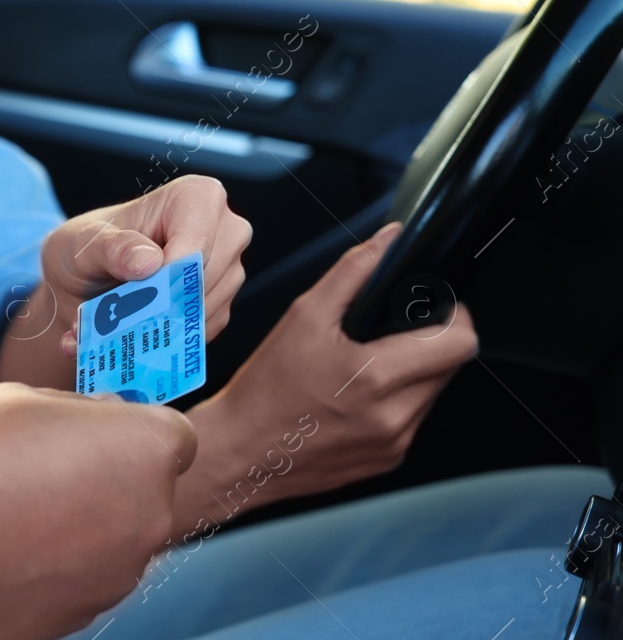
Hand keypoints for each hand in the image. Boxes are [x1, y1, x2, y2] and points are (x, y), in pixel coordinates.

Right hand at [0, 382, 195, 639]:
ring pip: (118, 534)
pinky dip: (64, 560)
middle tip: (50, 466)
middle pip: (147, 488)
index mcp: (147, 449)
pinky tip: (16, 545)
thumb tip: (93, 420)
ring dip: (87, 520)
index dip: (134, 430)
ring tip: (22, 508)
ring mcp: (124, 570)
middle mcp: (152, 514)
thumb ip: (74, 412)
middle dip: (110, 475)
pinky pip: (89, 571)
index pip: (174, 435)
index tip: (98, 429)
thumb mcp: (23, 399)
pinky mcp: (92, 610)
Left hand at [42, 174, 251, 340]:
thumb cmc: (86, 247)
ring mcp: (226, 272)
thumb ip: (113, 248)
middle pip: (205, 281)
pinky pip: (197, 334)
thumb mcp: (84, 243)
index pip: (198, 241)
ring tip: (109, 327)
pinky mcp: (218, 308)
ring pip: (204, 312)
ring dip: (153, 328)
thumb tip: (149, 262)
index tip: (139, 289)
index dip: (171, 272)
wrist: (81, 281)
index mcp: (197, 197)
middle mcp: (224, 232)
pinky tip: (127, 337)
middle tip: (115, 316)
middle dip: (159, 305)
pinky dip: (159, 343)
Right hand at [176, 222, 477, 522]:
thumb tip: (387, 242)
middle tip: (390, 334)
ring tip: (367, 367)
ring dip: (414, 373)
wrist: (241, 452)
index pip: (460, 343)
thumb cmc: (264, 389)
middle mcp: (394, 416)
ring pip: (433, 393)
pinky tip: (356, 397)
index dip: (455, 317)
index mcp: (375, 376)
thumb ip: (351, 273)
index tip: (435, 308)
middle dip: (430, 343)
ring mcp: (395, 443)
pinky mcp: (389, 460)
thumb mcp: (301, 317)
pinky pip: (412, 420)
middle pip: (451, 366)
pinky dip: (396, 402)